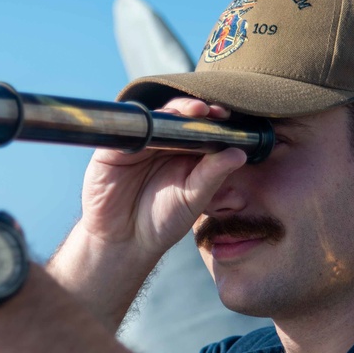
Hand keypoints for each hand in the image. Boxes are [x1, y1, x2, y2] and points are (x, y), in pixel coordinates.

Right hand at [78, 97, 246, 257]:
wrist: (125, 242)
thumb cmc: (161, 222)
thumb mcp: (193, 199)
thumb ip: (213, 175)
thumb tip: (241, 153)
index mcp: (184, 154)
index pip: (200, 128)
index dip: (213, 119)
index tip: (226, 116)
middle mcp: (161, 145)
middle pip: (178, 116)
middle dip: (194, 109)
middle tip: (209, 111)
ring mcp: (137, 145)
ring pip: (155, 118)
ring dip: (172, 112)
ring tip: (190, 113)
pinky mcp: (112, 150)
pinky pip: (127, 131)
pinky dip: (142, 125)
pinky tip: (157, 125)